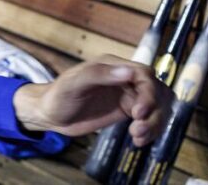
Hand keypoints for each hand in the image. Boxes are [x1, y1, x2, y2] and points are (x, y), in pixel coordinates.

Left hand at [13, 55, 171, 146]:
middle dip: (154, 112)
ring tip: (137, 137)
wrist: (50, 114)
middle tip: (138, 129)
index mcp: (112, 66)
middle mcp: (124, 78)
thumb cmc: (58, 95)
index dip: (148, 93)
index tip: (138, 113)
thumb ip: (99, 75)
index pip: (144, 74)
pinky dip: (150, 130)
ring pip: (157, 106)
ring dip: (155, 123)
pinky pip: (149, 118)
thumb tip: (130, 72)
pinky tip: (138, 140)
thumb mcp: (73, 84)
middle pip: (156, 91)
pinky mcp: (127, 110)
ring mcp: (127, 95)